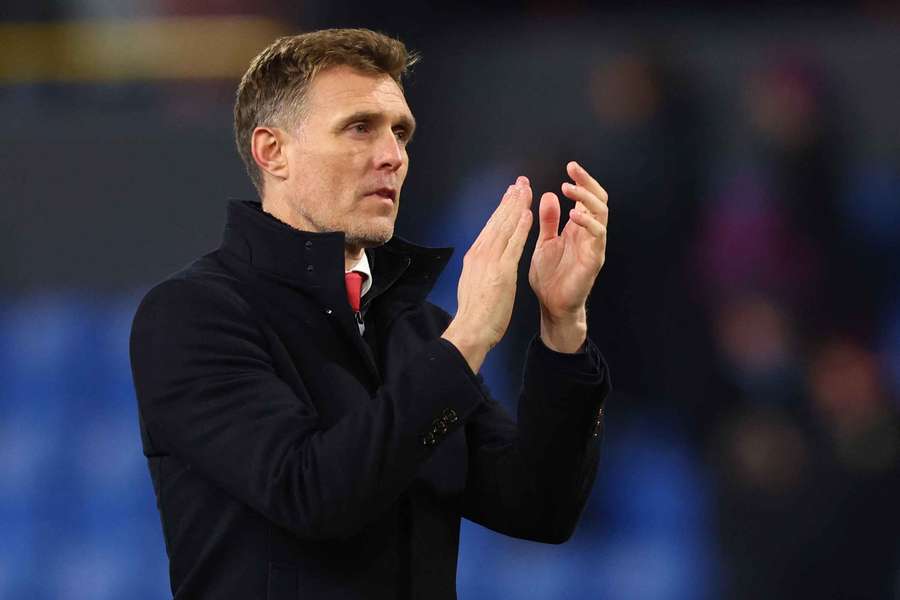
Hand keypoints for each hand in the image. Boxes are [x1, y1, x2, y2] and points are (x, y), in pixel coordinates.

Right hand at [442, 176, 533, 372]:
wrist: (471, 329)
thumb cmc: (475, 313)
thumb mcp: (473, 283)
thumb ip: (481, 268)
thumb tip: (484, 261)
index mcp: (475, 256)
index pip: (490, 226)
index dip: (502, 209)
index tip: (510, 195)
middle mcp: (480, 253)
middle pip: (497, 221)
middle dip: (510, 200)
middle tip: (520, 183)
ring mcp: (490, 261)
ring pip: (505, 227)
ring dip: (516, 206)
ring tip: (526, 190)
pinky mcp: (501, 271)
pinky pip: (513, 244)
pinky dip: (520, 228)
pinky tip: (528, 214)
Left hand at [529, 162, 608, 350]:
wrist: (552, 305)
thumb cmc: (550, 276)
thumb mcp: (544, 242)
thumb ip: (549, 220)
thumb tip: (551, 194)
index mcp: (577, 228)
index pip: (585, 198)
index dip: (581, 181)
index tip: (570, 167)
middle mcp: (589, 233)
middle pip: (598, 200)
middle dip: (587, 182)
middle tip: (573, 170)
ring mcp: (594, 245)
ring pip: (601, 214)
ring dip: (586, 198)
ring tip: (569, 188)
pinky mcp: (594, 259)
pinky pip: (598, 236)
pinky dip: (588, 223)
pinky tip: (574, 215)